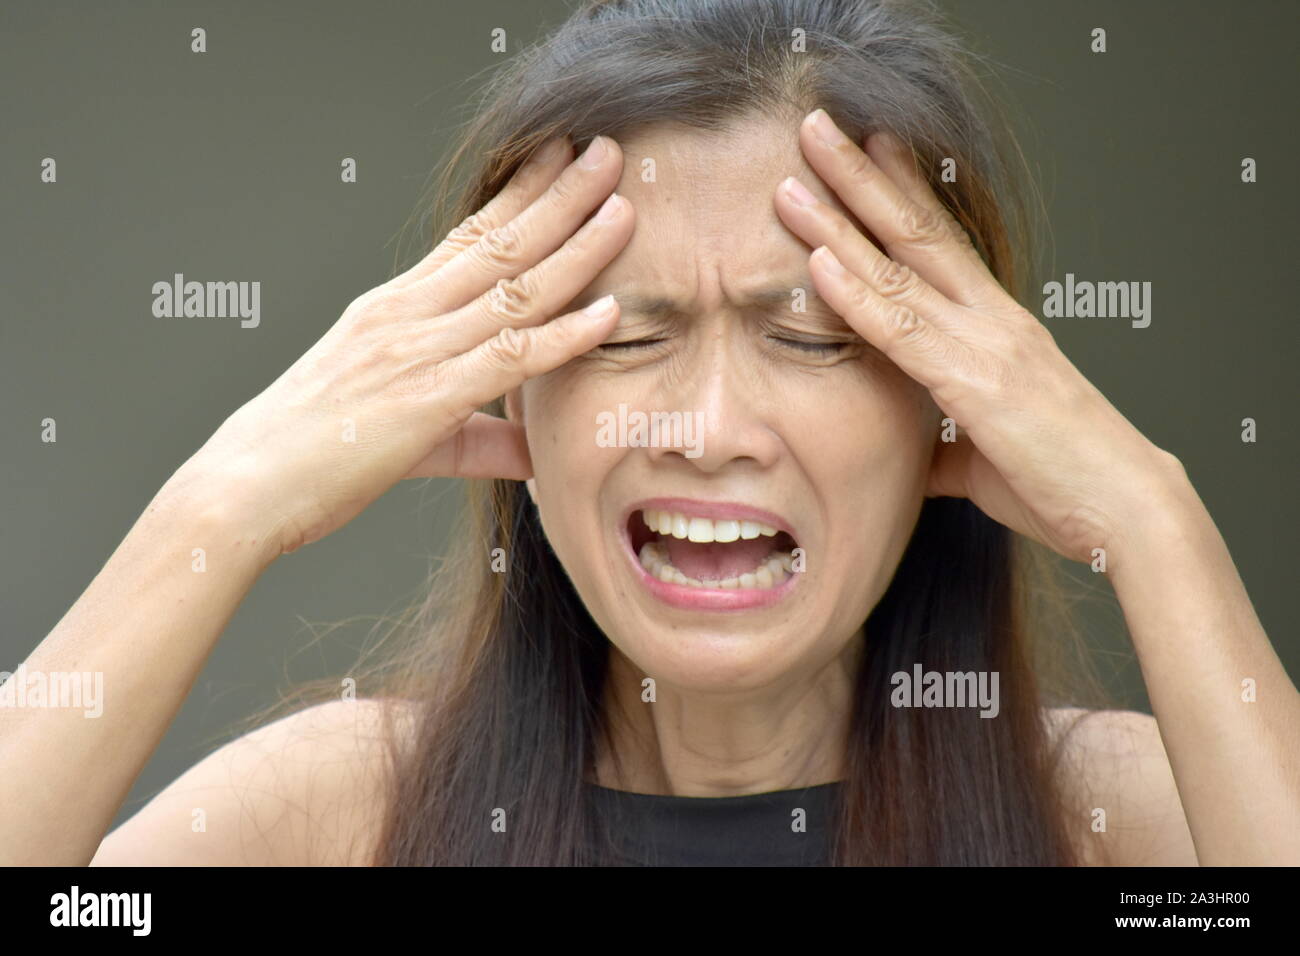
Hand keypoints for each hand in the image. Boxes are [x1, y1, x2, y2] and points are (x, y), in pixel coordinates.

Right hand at [173, 135, 633, 557]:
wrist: (246, 485)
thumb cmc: (311, 455)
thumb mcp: (406, 432)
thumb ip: (479, 436)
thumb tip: (532, 449)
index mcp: (394, 309)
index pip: (468, 236)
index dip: (519, 194)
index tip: (560, 159)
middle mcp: (407, 314)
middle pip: (498, 242)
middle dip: (559, 196)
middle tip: (607, 153)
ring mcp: (417, 351)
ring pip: (512, 288)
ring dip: (575, 247)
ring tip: (621, 207)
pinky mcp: (427, 399)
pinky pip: (508, 358)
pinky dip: (561, 335)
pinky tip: (606, 312)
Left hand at [773, 109, 1188, 565]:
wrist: (1123, 507)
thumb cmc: (1060, 480)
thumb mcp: (984, 455)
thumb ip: (941, 443)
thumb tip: (915, 455)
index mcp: (996, 326)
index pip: (941, 241)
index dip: (902, 190)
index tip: (870, 146)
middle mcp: (990, 319)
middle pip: (915, 231)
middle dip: (860, 177)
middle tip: (816, 127)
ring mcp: (984, 344)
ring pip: (899, 269)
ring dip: (840, 223)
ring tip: (794, 181)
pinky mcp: (975, 383)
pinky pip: (902, 332)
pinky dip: (858, 295)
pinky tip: (821, 260)